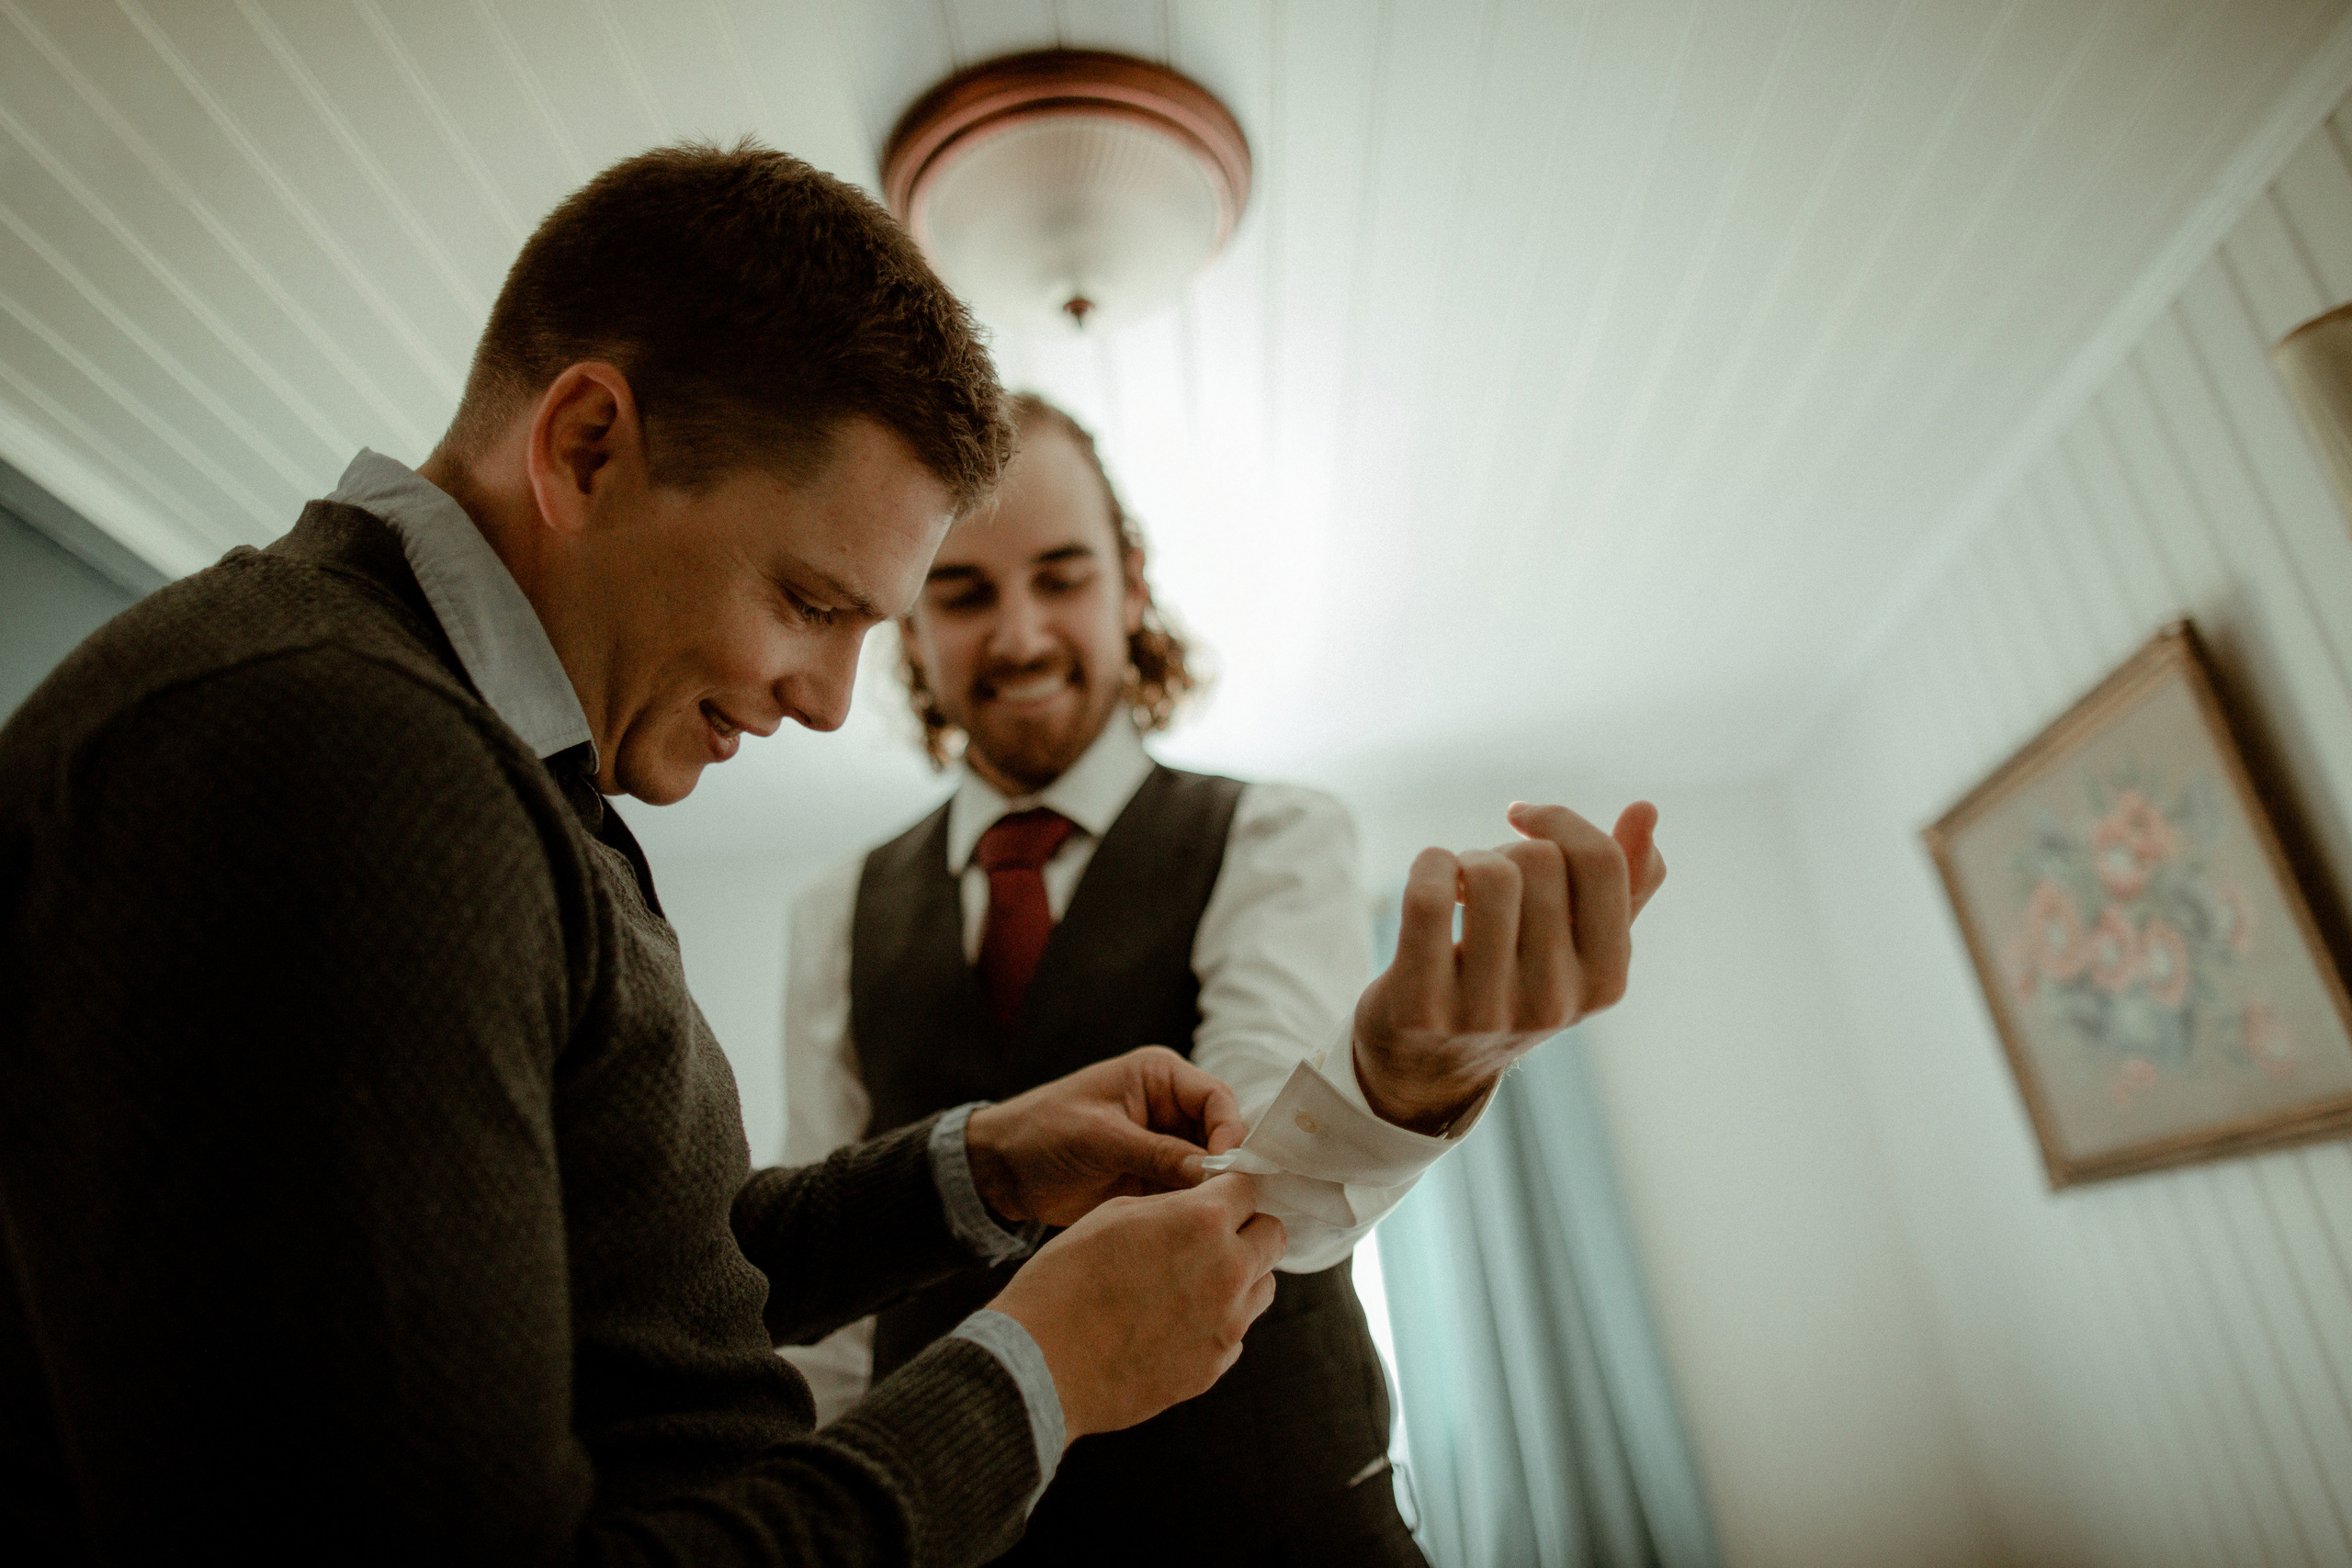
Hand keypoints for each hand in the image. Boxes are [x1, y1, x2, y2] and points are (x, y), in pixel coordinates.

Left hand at [964, 1046, 1247, 1227]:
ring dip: (1211, 1192)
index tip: (1229, 1169)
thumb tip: (1215, 1173)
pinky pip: (1187, 1193)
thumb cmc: (1042, 1133)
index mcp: (1159, 1077)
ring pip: (1210, 1168)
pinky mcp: (1154, 1178)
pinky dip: (1191, 1209)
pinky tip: (1194, 1229)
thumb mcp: (1100, 1138)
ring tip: (1214, 1221)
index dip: (1230, 1132)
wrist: (1000, 1171)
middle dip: (1227, 1167)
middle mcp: (1169, 1108)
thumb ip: (1159, 1153)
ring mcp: (1163, 1145)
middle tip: (1230, 1202)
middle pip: (1221, 1135)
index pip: (1216, 1099)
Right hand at [989, 1173, 1285, 1440]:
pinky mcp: (1215, 1367)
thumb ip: (1171, 1207)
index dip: (1230, 1189)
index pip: (1250, 1188)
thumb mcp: (1114, 1215)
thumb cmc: (1065, 1281)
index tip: (1218, 1196)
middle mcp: (1228, 1271)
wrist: (1041, 1364)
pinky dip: (1216, 1323)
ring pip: (1262, 1287)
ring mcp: (1227, 1325)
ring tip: (1187, 1285)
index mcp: (1202, 1221)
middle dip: (1247, 1230)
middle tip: (1208, 1239)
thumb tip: (1197, 1208)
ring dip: (1238, 1278)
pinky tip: (1171, 1325)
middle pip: (1273, 1236)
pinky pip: (1236, 1332)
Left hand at [1352, 801, 1667, 1133]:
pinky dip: (1426, 867)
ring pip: (1487, 874)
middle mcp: (1554, 1003)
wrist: (1426, 1065)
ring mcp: (1487, 1011)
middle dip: (1503, 851)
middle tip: (1484, 886)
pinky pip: (1429, 898)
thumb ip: (1624, 883)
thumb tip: (1646, 808)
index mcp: (1606, 984)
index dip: (1559, 820)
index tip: (1523, 819)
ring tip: (1457, 891)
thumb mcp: (1577, 946)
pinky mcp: (1422, 1007)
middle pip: (1538, 860)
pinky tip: (1428, 883)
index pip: (1602, 863)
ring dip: (1464, 862)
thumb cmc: (1511, 985)